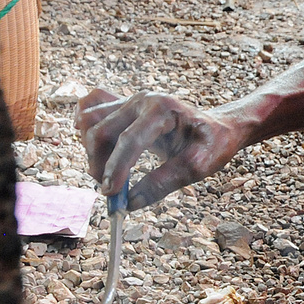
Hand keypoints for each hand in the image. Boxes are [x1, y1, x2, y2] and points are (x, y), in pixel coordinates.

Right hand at [76, 89, 247, 209]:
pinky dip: (84, 125)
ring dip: (91, 150)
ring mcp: (130, 100)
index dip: (116, 168)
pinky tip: (91, 145)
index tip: (110, 193)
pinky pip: (91, 106)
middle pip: (102, 130)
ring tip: (107, 173)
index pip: (130, 140)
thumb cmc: (212, 144)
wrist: (218, 127)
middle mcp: (143, 100)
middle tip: (109, 192)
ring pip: (91, 121)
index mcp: (163, 110)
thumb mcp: (198, 166)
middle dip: (99, 164)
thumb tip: (131, 203)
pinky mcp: (123, 105)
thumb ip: (164, 182)